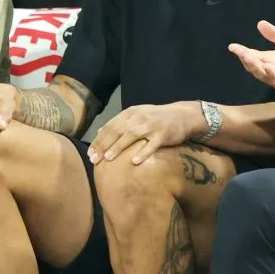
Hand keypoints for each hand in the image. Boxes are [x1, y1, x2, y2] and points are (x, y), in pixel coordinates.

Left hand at [87, 102, 201, 164]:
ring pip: (132, 136)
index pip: (111, 126)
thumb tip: (99, 132)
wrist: (184, 115)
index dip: (99, 140)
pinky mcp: (164, 134)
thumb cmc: (158, 118)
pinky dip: (142, 152)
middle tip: (94, 159)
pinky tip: (134, 161)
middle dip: (104, 145)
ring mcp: (152, 125)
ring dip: (118, 147)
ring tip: (108, 158)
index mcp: (131, 113)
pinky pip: (152, 145)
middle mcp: (140, 117)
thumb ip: (120, 123)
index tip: (90, 153)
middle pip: (118, 131)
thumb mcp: (138, 115)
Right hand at [229, 20, 274, 99]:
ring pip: (263, 75)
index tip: (232, 46)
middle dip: (246, 59)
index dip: (242, 51)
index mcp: (269, 60)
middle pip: (255, 66)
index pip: (252, 55)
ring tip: (249, 58)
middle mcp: (270, 70)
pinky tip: (269, 68)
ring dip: (256, 67)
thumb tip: (260, 23)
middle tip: (240, 52)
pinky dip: (274, 76)